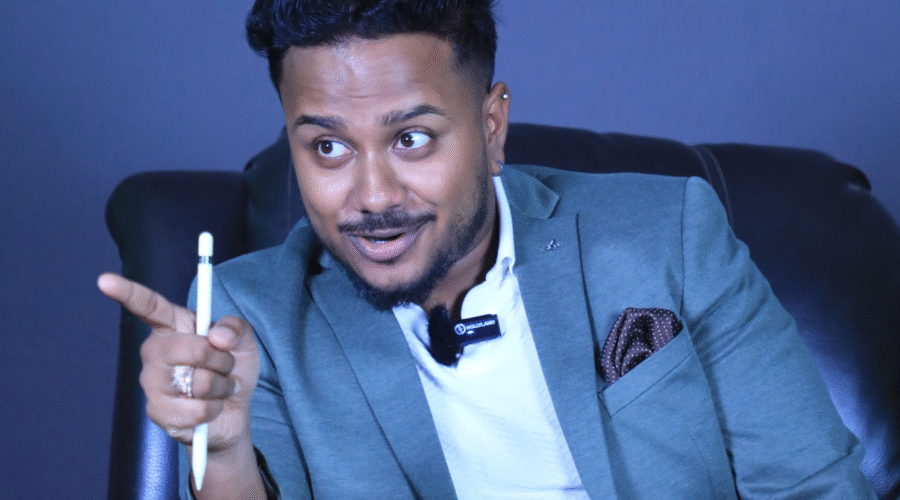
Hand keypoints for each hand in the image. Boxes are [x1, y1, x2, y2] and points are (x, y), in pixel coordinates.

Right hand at [97, 273, 259, 454]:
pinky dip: (214, 408)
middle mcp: (155, 351)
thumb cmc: (233, 368)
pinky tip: (211, 406)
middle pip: (194, 349)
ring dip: (221, 386)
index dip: (127, 292)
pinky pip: (197, 409)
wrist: (232, 409)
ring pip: (199, 381)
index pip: (148, 306)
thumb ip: (236, 329)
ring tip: (219, 387)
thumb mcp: (243, 341)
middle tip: (226, 365)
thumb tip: (217, 336)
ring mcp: (152, 382)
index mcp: (173, 326)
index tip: (105, 280)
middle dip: (222, 360)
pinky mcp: (157, 411)